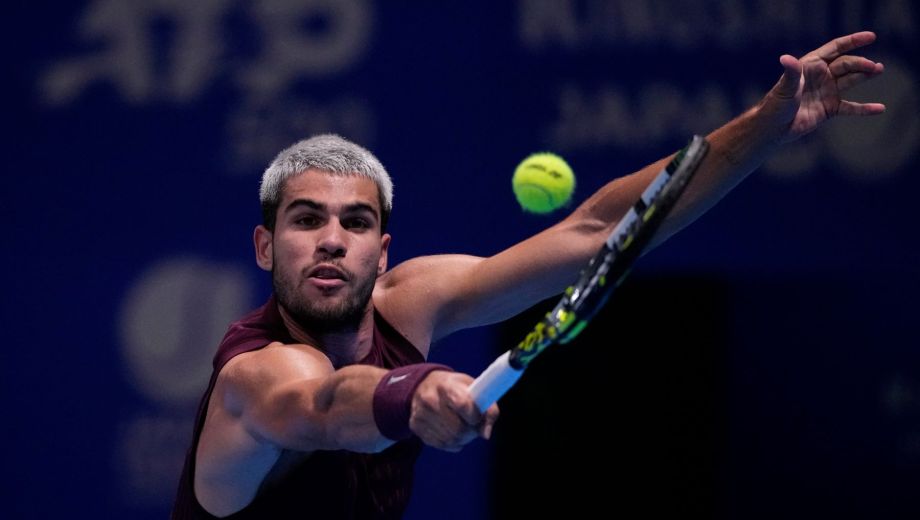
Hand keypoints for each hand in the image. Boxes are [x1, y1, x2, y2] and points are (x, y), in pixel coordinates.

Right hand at [409, 370, 499, 451]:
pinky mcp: (416, 426)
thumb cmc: (454, 387)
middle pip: (458, 428)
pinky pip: (441, 445)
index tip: (477, 416)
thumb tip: (486, 434)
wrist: (424, 384)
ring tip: (464, 429)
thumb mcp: (474, 388)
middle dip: (471, 432)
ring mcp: (421, 414)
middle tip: (473, 426)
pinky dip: (453, 443)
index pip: (464, 405)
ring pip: (451, 439)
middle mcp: (430, 399)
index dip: (475, 416)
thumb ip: (488, 410)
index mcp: (447, 385)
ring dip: (463, 439)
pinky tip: (453, 432)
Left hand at [760, 31, 885, 143]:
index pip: (835, 49)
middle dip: (861, 64)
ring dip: (865, 75)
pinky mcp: (830, 109)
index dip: (853, 41)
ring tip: (879, 70)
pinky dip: (864, 108)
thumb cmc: (775, 105)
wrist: (773, 129)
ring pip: (851, 80)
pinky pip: (850, 107)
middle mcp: (821, 76)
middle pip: (846, 65)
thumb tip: (785, 58)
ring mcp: (827, 92)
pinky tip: (879, 108)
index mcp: (811, 65)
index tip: (871, 37)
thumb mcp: (785, 88)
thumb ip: (790, 73)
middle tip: (875, 67)